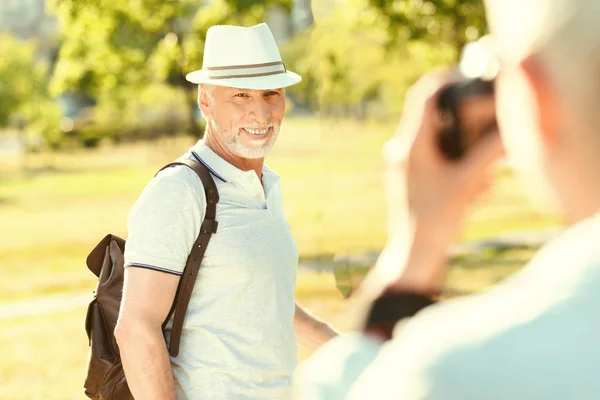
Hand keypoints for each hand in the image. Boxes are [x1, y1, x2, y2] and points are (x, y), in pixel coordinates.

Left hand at [360, 70, 503, 297]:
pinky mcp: (408, 176)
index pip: (424, 96)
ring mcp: (403, 164)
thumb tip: (508, 131)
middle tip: (483, 124)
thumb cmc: (435, 219)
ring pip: (434, 138)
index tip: (466, 74)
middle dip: (460, 118)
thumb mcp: (466, 183)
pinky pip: (432, 157)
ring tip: (480, 170)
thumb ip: (488, 154)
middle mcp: (401, 150)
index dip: (444, 79)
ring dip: (460, 144)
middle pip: (431, 115)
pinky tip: (472, 186)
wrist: (413, 252)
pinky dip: (453, 161)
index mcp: (410, 145)